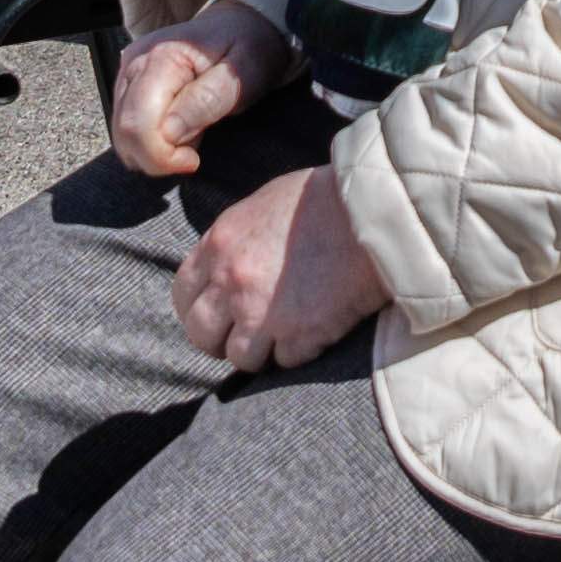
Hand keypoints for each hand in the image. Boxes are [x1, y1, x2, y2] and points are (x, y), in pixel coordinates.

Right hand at [111, 14, 277, 179]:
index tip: (194, 160)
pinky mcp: (128, 85)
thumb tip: (169, 132)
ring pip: (121, 136)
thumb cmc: (250, 46)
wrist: (244, 23)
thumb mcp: (245, 72)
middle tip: (194, 154)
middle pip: (125, 133)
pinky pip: (126, 129)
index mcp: (162, 57)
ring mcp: (127, 73)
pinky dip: (149, 143)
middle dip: (158, 158)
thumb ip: (207, 101)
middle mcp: (135, 63)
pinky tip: (178, 131)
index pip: (138, 123)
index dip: (162, 155)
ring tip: (191, 136)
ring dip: (154, 152)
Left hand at [174, 163, 384, 372]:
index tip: (217, 316)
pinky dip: (299, 352)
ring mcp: (262, 313)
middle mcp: (231, 282)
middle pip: (201, 334)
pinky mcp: (298, 335)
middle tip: (247, 335)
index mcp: (219, 245)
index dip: (198, 309)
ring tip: (287, 334)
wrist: (376, 210)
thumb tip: (224, 267)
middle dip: (221, 339)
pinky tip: (316, 330)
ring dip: (261, 351)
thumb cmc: (325, 199)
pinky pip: (284, 361)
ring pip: (240, 358)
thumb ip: (235, 241)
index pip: (183, 294)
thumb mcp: (263, 205)